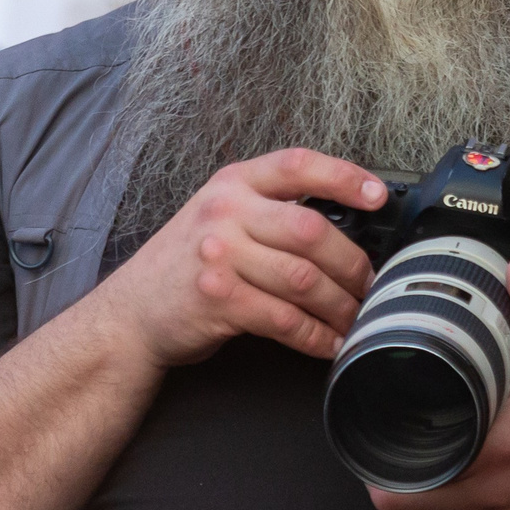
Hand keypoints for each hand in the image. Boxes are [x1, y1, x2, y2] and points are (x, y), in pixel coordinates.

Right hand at [97, 148, 384, 367]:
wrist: (131, 312)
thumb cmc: (186, 264)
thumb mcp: (220, 216)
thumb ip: (270, 210)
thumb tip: (345, 225)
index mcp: (234, 183)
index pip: (298, 165)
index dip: (345, 177)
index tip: (378, 197)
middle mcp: (226, 212)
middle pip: (311, 231)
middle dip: (353, 264)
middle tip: (371, 284)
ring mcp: (220, 256)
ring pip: (304, 279)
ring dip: (341, 306)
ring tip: (357, 317)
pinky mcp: (219, 301)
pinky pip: (285, 319)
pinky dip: (316, 336)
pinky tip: (330, 343)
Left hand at [372, 259, 509, 509]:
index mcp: (498, 451)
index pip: (411, 470)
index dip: (382, 452)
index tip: (376, 430)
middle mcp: (491, 497)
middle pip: (402, 501)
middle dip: (386, 475)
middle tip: (385, 446)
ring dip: (405, 500)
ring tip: (404, 468)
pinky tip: (427, 499)